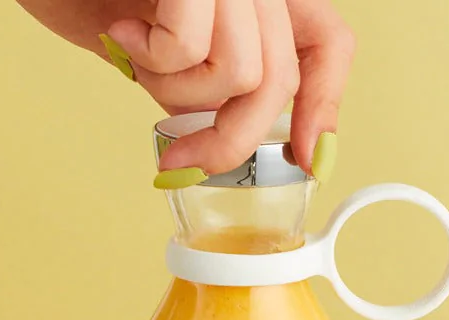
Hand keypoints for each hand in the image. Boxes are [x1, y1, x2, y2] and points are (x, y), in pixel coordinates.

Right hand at [14, 0, 354, 177]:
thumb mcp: (160, 44)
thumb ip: (207, 82)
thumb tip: (230, 144)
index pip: (326, 44)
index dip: (324, 106)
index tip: (306, 159)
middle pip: (279, 78)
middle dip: (230, 140)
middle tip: (182, 162)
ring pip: (243, 74)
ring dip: (178, 91)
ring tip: (134, 52)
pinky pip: (194, 47)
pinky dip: (152, 59)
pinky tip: (122, 29)